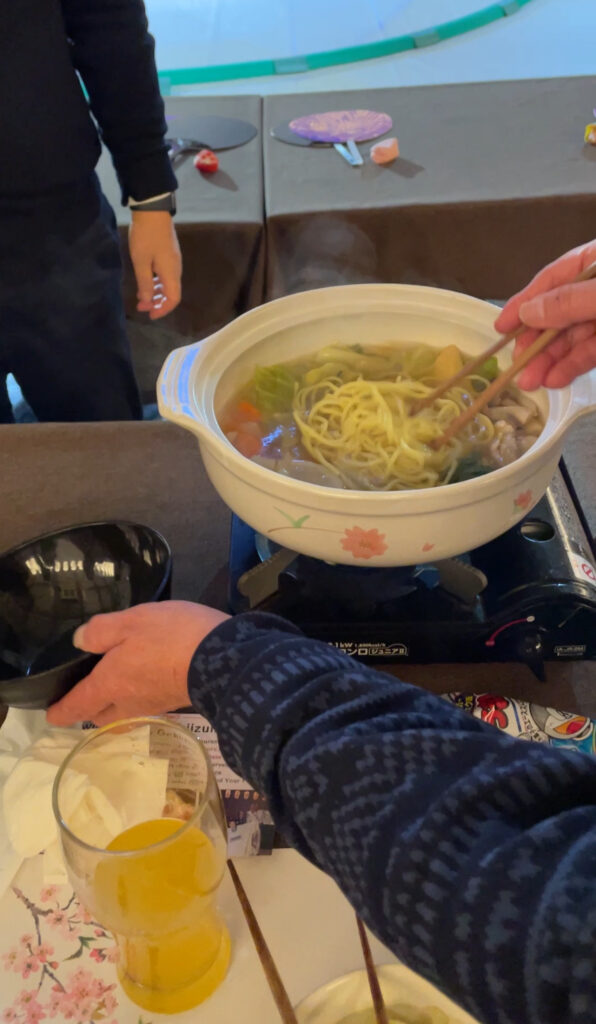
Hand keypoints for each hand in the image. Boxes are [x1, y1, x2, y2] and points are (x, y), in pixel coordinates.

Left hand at [46, 602, 228, 727]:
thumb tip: (79, 641)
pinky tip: (146, 673)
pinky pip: (147, 701)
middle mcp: (129, 702)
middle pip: (101, 715)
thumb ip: (101, 631)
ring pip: (126, 710)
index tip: (50, 714)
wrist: (224, 658)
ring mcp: (155, 704)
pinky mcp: (176, 699)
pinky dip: (140, 692)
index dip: (60, 711)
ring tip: (115, 680)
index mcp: (110, 685)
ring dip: (116, 702)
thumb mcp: (131, 621)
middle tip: (85, 692)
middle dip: (90, 708)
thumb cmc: (170, 637)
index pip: (77, 706)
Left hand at [129, 210, 181, 319]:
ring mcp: (173, 261)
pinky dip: (156, 283)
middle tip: (141, 308)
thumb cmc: (146, 236)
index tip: (149, 314)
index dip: (162, 309)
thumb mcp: (141, 261)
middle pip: (171, 294)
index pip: (173, 299)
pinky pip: (165, 276)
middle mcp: (176, 269)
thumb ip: (145, 283)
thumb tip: (147, 301)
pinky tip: (146, 282)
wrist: (153, 210)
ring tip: (141, 297)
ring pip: (168, 285)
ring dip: (156, 293)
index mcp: (171, 273)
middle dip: (157, 303)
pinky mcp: (169, 255)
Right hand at [494, 240, 595, 388]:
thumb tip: (527, 312)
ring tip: (531, 382)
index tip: (501, 327)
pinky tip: (556, 379)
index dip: (524, 303)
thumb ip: (569, 302)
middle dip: (537, 341)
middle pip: (560, 312)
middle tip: (517, 365)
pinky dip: (573, 365)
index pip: (553, 278)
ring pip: (574, 336)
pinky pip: (592, 350)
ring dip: (551, 360)